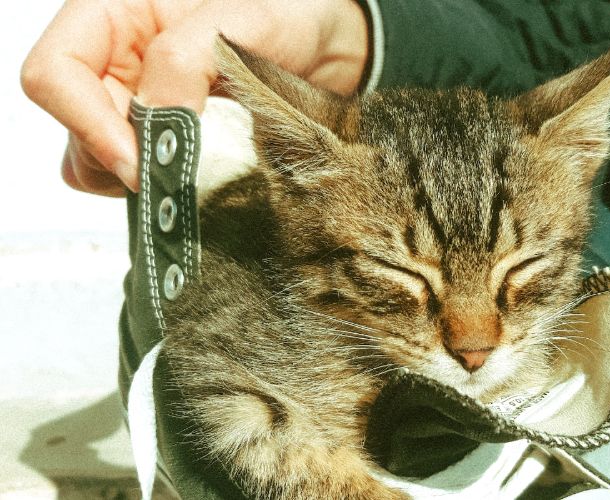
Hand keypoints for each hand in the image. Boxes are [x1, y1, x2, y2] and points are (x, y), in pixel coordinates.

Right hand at [21, 0, 367, 196]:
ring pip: (98, 162)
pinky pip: (137, 179)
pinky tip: (200, 175)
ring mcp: (138, 104)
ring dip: (141, 178)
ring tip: (197, 169)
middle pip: (76, 127)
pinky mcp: (165, 139)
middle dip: (120, 158)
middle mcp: (117, 62)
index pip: (55, 73)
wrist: (331, 47)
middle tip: (176, 175)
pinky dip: (162, 187)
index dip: (86, 122)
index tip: (138, 161)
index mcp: (116, 16)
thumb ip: (184, 62)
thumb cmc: (289, 13)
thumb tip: (154, 123)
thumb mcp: (238, 21)